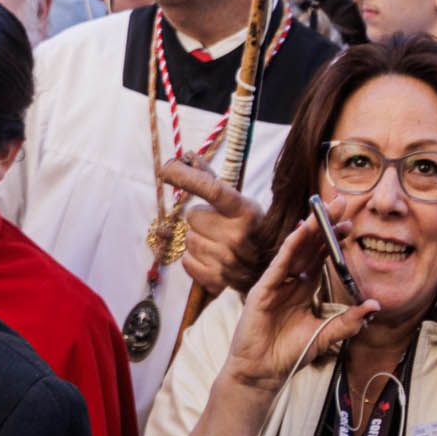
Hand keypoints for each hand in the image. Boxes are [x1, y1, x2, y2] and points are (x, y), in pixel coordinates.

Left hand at [159, 159, 268, 296]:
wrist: (269, 270)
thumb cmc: (250, 230)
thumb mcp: (239, 204)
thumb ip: (211, 181)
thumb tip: (188, 156)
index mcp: (244, 211)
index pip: (211, 189)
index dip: (187, 178)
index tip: (167, 169)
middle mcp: (237, 235)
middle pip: (193, 217)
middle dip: (200, 220)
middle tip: (217, 227)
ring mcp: (227, 259)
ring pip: (188, 240)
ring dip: (198, 241)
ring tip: (217, 244)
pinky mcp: (217, 279)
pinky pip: (187, 262)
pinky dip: (194, 261)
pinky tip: (212, 259)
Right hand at [218, 212, 381, 392]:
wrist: (263, 371)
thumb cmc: (290, 354)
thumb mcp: (327, 335)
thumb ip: (349, 321)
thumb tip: (375, 306)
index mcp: (304, 289)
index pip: (320, 257)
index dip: (334, 240)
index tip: (350, 223)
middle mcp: (290, 282)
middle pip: (309, 247)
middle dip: (324, 225)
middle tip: (340, 202)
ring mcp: (275, 284)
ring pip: (295, 250)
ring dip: (309, 229)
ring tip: (323, 210)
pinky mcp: (263, 290)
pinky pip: (279, 264)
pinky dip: (290, 247)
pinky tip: (301, 232)